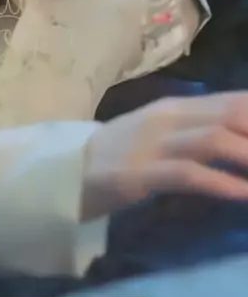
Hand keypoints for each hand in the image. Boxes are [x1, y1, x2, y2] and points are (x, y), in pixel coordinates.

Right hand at [83, 92, 247, 220]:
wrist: (65, 172)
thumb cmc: (121, 155)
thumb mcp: (163, 132)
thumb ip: (199, 128)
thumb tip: (241, 130)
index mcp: (177, 105)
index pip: (236, 100)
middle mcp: (169, 117)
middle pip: (233, 116)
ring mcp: (152, 143)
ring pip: (215, 139)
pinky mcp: (139, 173)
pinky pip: (188, 174)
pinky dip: (222, 183)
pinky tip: (243, 195)